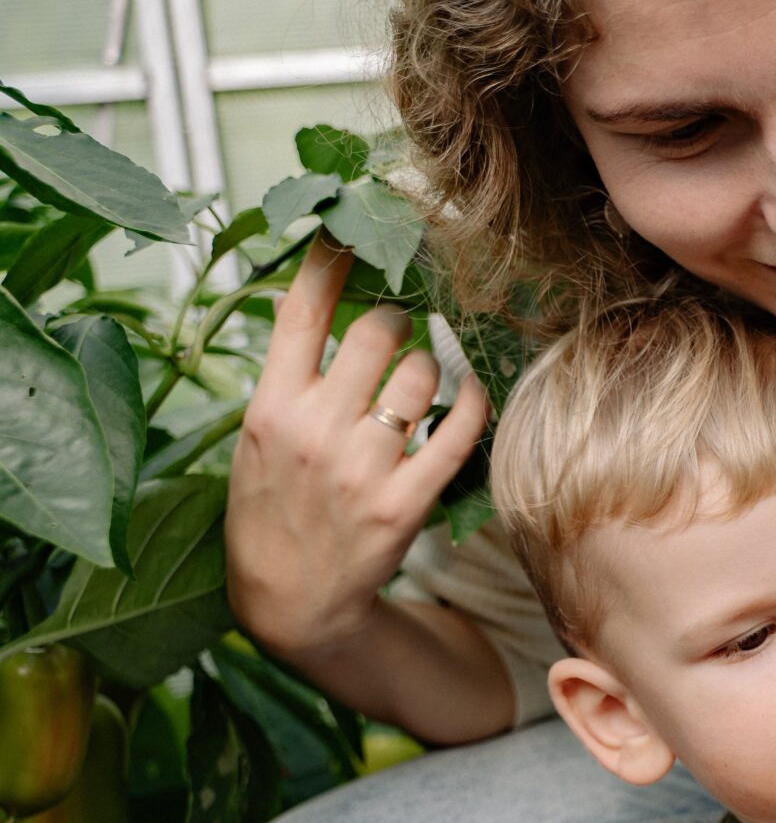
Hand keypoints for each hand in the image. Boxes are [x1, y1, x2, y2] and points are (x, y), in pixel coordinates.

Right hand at [225, 239, 488, 659]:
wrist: (291, 598)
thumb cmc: (273, 504)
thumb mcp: (257, 435)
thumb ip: (288, 372)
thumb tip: (308, 295)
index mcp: (269, 405)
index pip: (301, 311)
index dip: (330, 258)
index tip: (351, 224)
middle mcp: (315, 430)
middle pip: (376, 331)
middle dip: (398, 316)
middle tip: (402, 321)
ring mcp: (363, 467)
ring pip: (422, 374)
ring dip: (433, 363)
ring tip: (423, 375)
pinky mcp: (406, 501)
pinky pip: (457, 430)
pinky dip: (471, 402)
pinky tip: (470, 393)